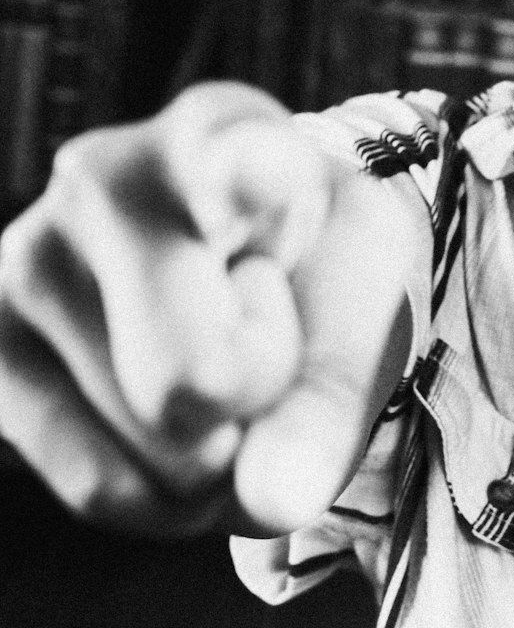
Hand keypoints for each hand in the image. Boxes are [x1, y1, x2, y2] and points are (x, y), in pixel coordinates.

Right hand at [0, 83, 419, 536]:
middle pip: (199, 378)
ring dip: (217, 455)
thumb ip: (339, 386)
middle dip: (259, 400)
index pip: (232, 155)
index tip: (253, 172)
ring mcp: (28, 261)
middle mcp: (106, 177)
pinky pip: (101, 489)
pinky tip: (177, 426)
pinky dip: (166, 497)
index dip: (244, 176)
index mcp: (224, 129)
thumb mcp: (365, 296)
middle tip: (263, 335)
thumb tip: (269, 498)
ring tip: (220, 371)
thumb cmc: (308, 262)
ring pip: (159, 447)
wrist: (238, 258)